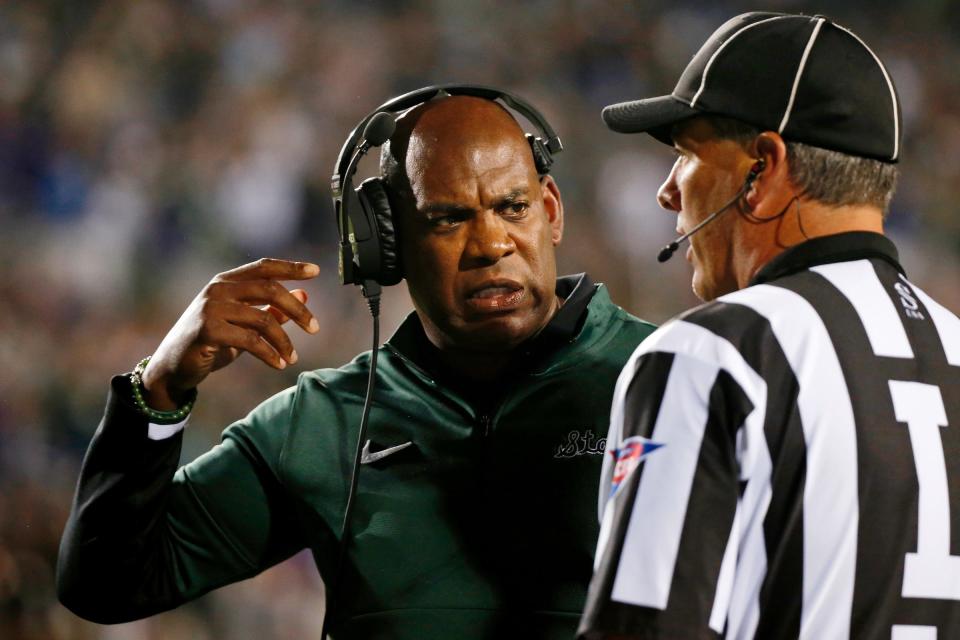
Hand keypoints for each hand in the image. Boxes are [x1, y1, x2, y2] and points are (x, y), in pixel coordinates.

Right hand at [140, 259, 320, 409]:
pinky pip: (251, 340)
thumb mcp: (244, 324)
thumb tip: (303, 296)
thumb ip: (271, 309)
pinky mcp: (208, 330)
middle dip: (297, 310)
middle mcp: (218, 289)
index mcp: (226, 282)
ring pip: (263, 319)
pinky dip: (270, 354)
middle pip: (269, 290)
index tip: (316, 271)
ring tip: (293, 358)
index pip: (264, 267)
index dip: (290, 268)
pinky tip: (279, 365)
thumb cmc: (211, 342)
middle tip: (316, 329)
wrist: (173, 366)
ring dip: (284, 341)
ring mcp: (211, 308)